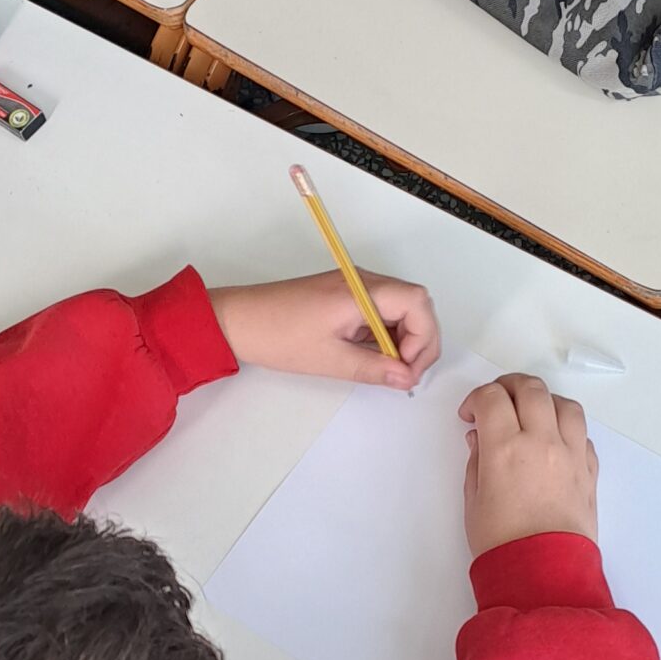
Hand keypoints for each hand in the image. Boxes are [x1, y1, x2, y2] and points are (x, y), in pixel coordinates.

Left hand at [210, 271, 439, 392]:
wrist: (237, 320)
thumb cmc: (277, 334)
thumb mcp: (330, 359)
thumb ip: (374, 368)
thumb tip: (405, 377)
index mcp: (362, 291)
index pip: (418, 303)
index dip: (423, 337)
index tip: (406, 367)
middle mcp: (363, 282)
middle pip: (414, 304)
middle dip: (418, 341)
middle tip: (404, 373)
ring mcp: (354, 287)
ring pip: (399, 309)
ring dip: (401, 340)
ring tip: (387, 369)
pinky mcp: (344, 296)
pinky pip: (379, 312)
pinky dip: (384, 335)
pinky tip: (371, 357)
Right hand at [461, 376, 598, 559]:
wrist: (544, 574)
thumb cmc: (503, 544)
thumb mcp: (474, 501)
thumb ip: (476, 461)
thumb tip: (480, 438)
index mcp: (506, 448)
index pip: (491, 398)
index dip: (476, 399)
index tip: (470, 415)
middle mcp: (542, 442)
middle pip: (530, 389)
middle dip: (508, 387)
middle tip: (496, 401)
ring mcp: (571, 454)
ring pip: (564, 404)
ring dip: (544, 400)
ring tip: (530, 414)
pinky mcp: (590, 471)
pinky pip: (582, 433)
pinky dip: (566, 428)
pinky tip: (553, 441)